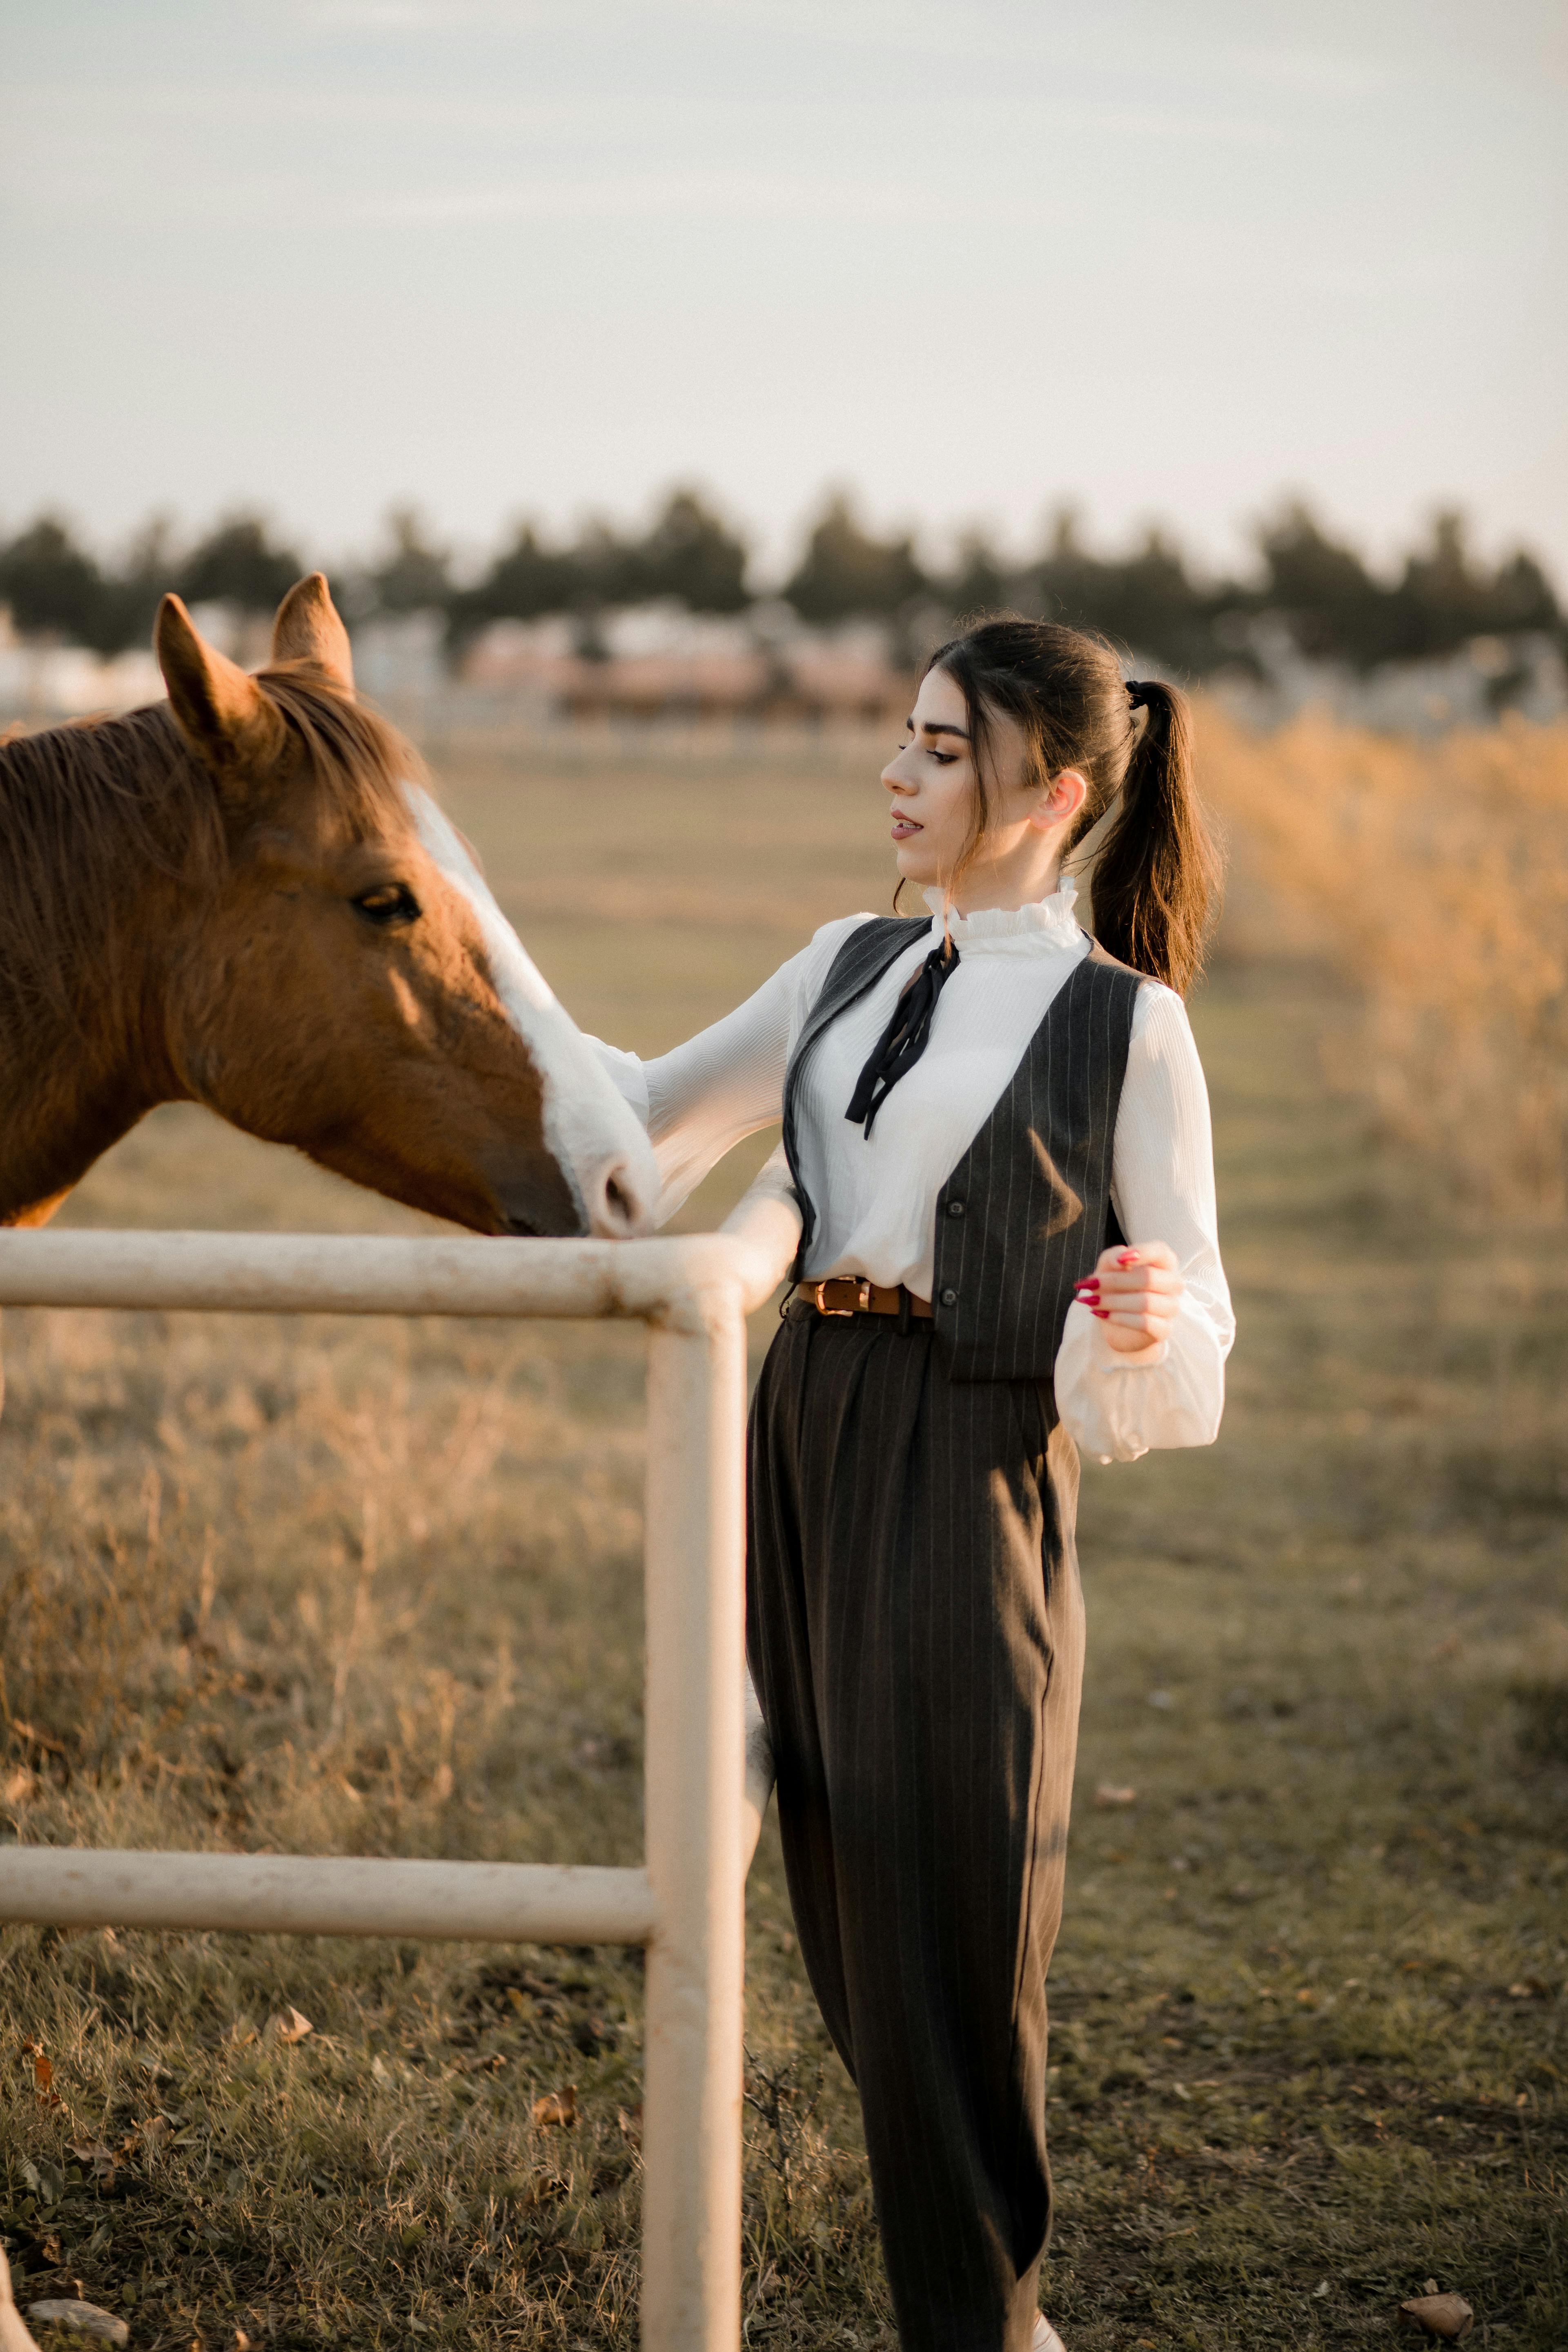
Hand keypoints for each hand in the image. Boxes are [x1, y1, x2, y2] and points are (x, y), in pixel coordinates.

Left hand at [1073, 1240, 1182, 1355]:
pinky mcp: (1164, 1329)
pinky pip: (1145, 1322)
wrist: (1116, 1324)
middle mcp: (1173, 1283)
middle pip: (1149, 1278)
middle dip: (1115, 1281)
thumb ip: (1112, 1257)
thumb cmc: (1116, 1289)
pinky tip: (1105, 1315)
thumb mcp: (1108, 1268)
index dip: (1142, 1253)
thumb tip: (1119, 1259)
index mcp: (1163, 1263)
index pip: (1160, 1252)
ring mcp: (1171, 1307)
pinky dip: (1120, 1318)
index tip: (1119, 1261)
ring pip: (1146, 1302)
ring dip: (1114, 1302)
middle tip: (1092, 1285)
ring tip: (1093, 1302)